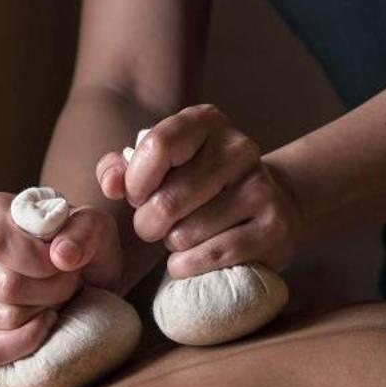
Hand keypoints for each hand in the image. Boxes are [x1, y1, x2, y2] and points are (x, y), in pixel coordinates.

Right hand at [0, 191, 124, 367]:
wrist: (82, 273)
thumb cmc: (82, 243)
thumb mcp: (95, 226)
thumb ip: (84, 232)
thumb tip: (61, 255)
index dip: (38, 260)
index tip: (64, 262)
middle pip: (5, 286)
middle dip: (51, 289)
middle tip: (69, 281)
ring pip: (4, 317)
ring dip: (44, 311)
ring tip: (55, 294)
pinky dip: (28, 341)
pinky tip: (44, 322)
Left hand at [96, 104, 302, 279]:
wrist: (274, 201)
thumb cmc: (201, 183)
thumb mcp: (164, 163)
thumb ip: (124, 169)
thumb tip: (111, 184)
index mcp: (207, 122)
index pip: (158, 146)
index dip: (136, 181)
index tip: (137, 196)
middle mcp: (239, 149)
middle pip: (166, 201)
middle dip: (147, 223)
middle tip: (155, 225)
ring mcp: (261, 188)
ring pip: (185, 234)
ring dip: (171, 244)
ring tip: (184, 234)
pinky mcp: (273, 228)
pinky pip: (209, 257)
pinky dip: (187, 265)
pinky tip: (191, 257)